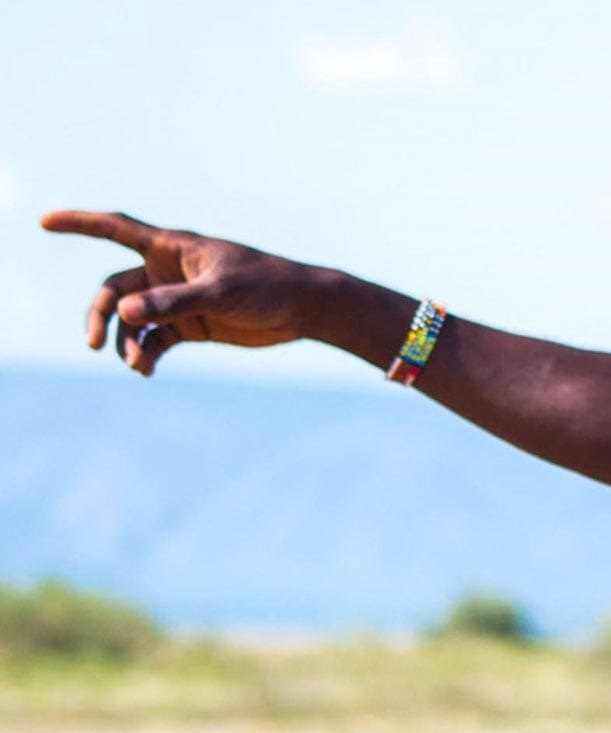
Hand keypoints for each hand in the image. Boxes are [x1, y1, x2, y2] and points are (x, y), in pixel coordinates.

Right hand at [41, 210, 318, 375]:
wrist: (303, 309)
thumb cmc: (266, 287)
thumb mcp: (220, 294)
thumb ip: (173, 302)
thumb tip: (124, 314)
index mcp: (172, 247)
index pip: (115, 229)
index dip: (79, 223)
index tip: (44, 221)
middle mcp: (167, 270)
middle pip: (115, 289)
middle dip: (100, 315)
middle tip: (95, 344)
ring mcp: (176, 298)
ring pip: (131, 320)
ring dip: (126, 342)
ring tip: (137, 365)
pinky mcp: (190, 324)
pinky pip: (154, 339)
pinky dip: (146, 353)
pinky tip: (147, 370)